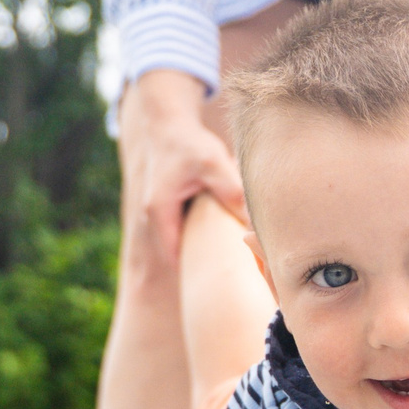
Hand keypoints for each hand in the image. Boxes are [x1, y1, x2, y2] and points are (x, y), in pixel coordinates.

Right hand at [118, 69, 245, 267]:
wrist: (169, 123)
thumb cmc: (189, 143)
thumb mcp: (213, 164)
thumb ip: (231, 191)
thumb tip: (253, 220)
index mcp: (160, 213)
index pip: (177, 257)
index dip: (198, 272)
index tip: (224, 284)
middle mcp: (155, 218)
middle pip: (179, 253)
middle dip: (202, 266)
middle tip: (233, 281)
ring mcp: (161, 213)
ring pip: (184, 242)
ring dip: (204, 250)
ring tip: (233, 265)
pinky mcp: (171, 206)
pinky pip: (186, 230)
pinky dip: (202, 235)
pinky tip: (226, 237)